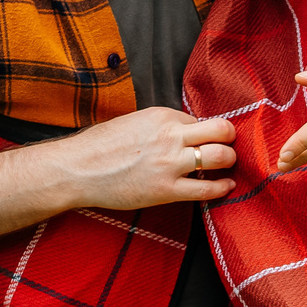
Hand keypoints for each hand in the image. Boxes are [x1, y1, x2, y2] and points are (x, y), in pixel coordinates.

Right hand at [56, 106, 238, 210]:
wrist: (77, 170)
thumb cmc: (100, 146)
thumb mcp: (134, 122)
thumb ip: (161, 125)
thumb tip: (184, 132)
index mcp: (162, 116)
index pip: (200, 119)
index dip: (203, 131)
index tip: (201, 140)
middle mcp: (171, 136)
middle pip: (222, 131)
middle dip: (230, 138)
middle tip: (228, 146)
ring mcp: (171, 164)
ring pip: (221, 157)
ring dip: (230, 160)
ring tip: (227, 165)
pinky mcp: (167, 191)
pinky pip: (207, 189)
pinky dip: (222, 187)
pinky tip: (226, 186)